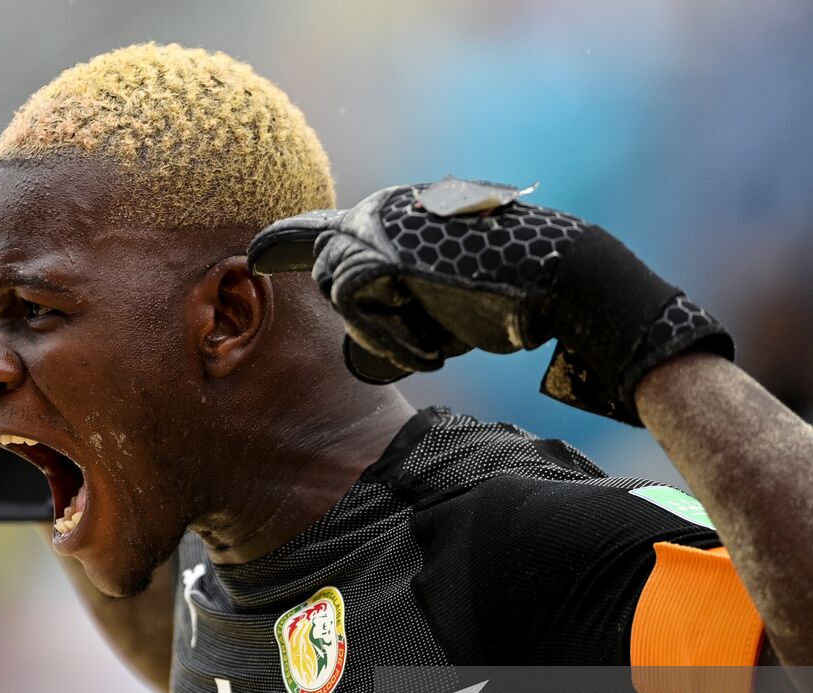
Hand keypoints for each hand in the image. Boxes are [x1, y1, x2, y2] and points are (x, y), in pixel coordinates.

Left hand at [248, 178, 733, 424]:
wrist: (557, 279)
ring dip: (384, 332)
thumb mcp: (437, 313)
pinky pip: (353, 304)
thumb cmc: (504, 300)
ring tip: (436, 344)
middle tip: (426, 345)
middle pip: (323, 270)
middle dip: (364, 319)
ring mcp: (378, 224)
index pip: (318, 228)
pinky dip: (392, 338)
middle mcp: (379, 211)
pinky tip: (434, 351)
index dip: (284, 245)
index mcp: (392, 217)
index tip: (255, 259)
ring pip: (335, 287)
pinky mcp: (384, 249)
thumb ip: (392, 322)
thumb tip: (352, 359)